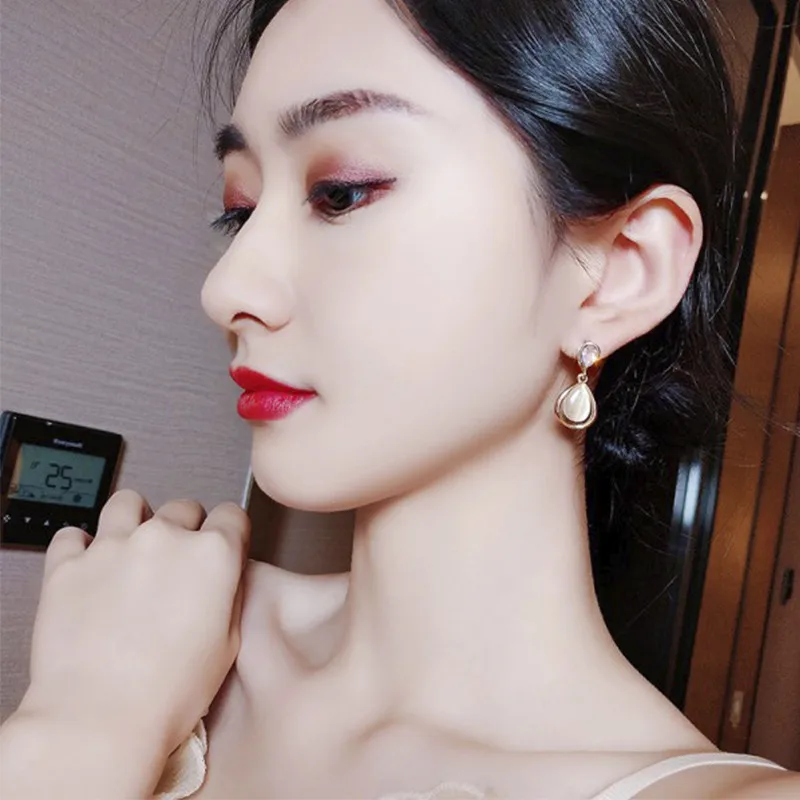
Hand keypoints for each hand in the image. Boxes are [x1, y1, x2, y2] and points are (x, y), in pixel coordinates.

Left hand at [18, 489, 250, 754]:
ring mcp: (112, 546)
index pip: (230, 515)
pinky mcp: (68, 564)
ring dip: (135, 520)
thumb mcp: (228, 644)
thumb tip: (224, 577)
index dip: (228, 532)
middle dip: (185, 529)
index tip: (222, 544)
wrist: (100, 719)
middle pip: (183, 507)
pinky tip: (89, 568)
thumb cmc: (167, 692)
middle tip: (176, 563)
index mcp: (212, 555)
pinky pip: (72, 535)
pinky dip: (81, 547)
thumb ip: (229, 595)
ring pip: (128, 503)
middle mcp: (164, 538)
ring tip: (132, 547)